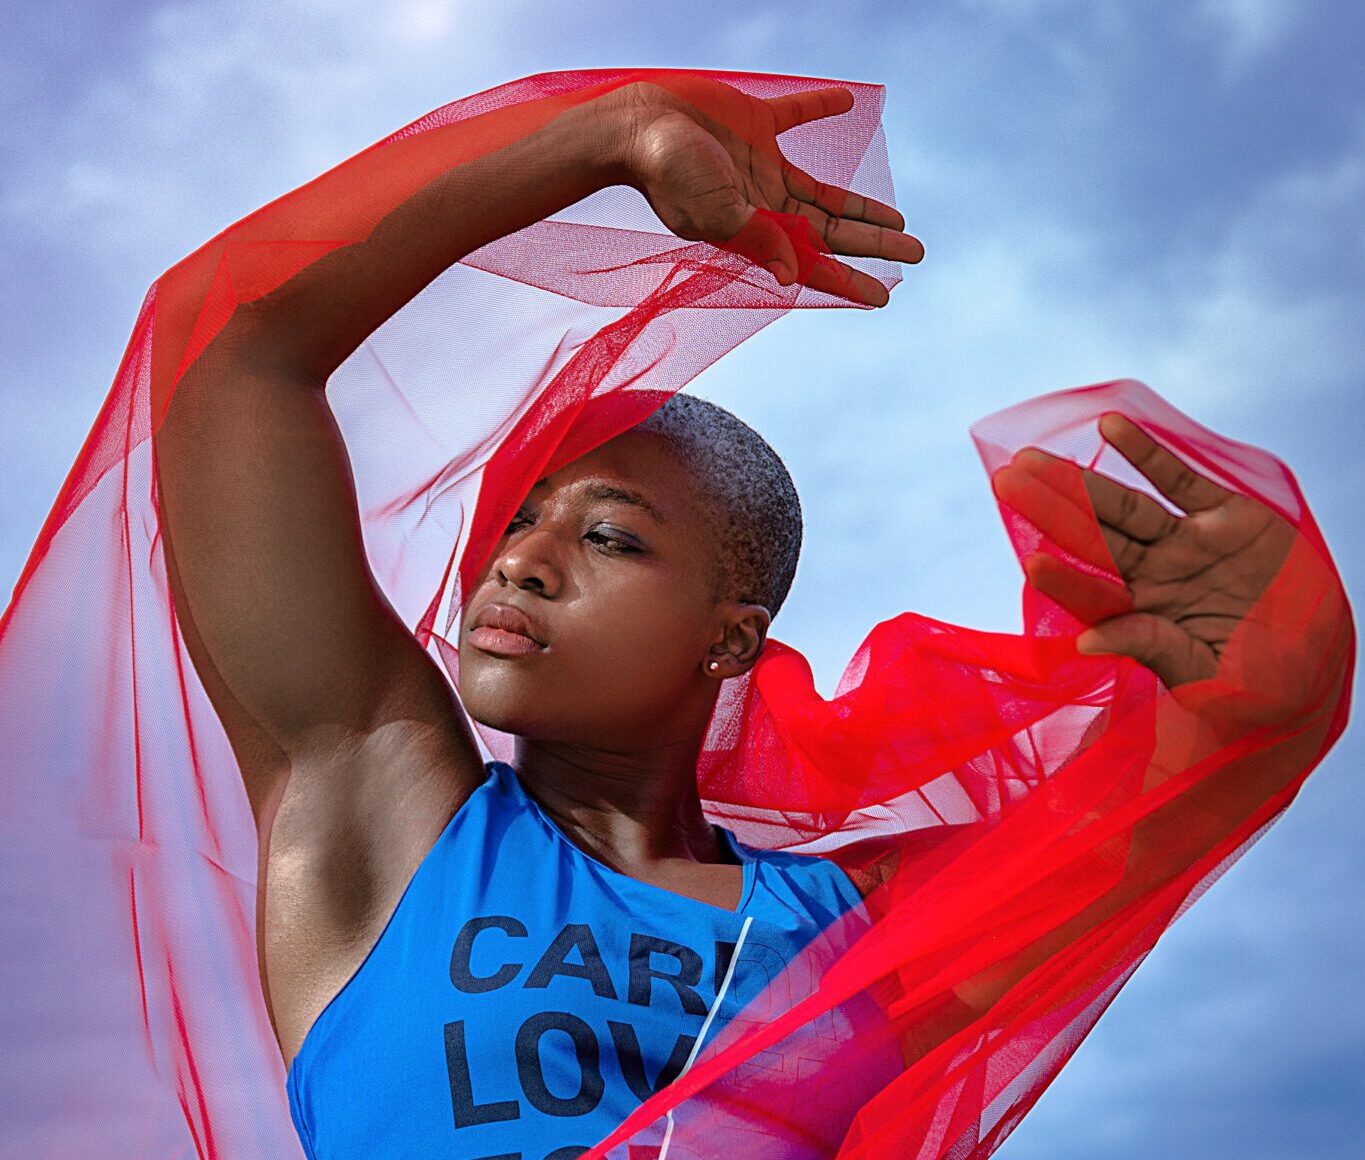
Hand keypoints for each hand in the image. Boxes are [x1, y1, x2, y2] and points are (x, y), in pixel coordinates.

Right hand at [602, 74, 923, 305]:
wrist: (634, 127)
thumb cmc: (668, 173)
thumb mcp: (714, 211)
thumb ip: (758, 238)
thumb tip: (795, 276)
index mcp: (758, 231)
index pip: (813, 263)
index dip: (849, 281)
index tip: (884, 296)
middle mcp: (765, 206)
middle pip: (831, 231)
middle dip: (873, 243)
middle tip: (917, 251)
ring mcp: (761, 167)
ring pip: (825, 194)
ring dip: (862, 206)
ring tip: (898, 219)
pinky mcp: (754, 125)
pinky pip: (796, 116)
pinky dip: (820, 108)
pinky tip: (846, 102)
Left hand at [992, 413, 1297, 688]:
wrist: (1321, 657)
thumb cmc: (1261, 685)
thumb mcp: (1212, 679)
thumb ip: (1153, 651)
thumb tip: (1087, 642)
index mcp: (1144, 622)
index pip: (1093, 597)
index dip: (1065, 581)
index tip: (1033, 562)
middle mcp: (1154, 578)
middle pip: (1092, 541)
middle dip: (1050, 512)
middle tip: (1004, 483)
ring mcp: (1185, 544)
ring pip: (1123, 508)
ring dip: (1079, 481)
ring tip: (1032, 458)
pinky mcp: (1223, 515)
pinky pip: (1177, 478)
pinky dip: (1145, 451)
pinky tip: (1109, 426)